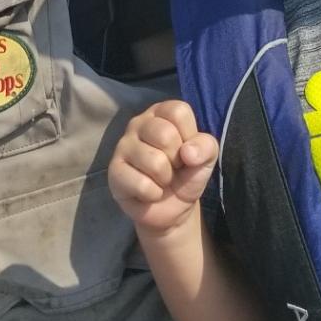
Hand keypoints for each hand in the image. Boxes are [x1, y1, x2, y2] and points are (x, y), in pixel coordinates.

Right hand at [108, 99, 217, 233]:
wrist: (170, 209)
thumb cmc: (186, 174)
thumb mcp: (206, 159)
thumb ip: (206, 147)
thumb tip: (188, 152)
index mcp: (161, 113)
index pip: (178, 112)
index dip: (190, 136)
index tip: (187, 150)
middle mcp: (139, 123)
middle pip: (165, 134)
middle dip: (177, 160)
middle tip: (173, 167)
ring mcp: (123, 146)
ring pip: (155, 161)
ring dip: (165, 179)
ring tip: (161, 180)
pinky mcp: (114, 171)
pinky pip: (142, 185)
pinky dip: (154, 194)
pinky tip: (149, 192)